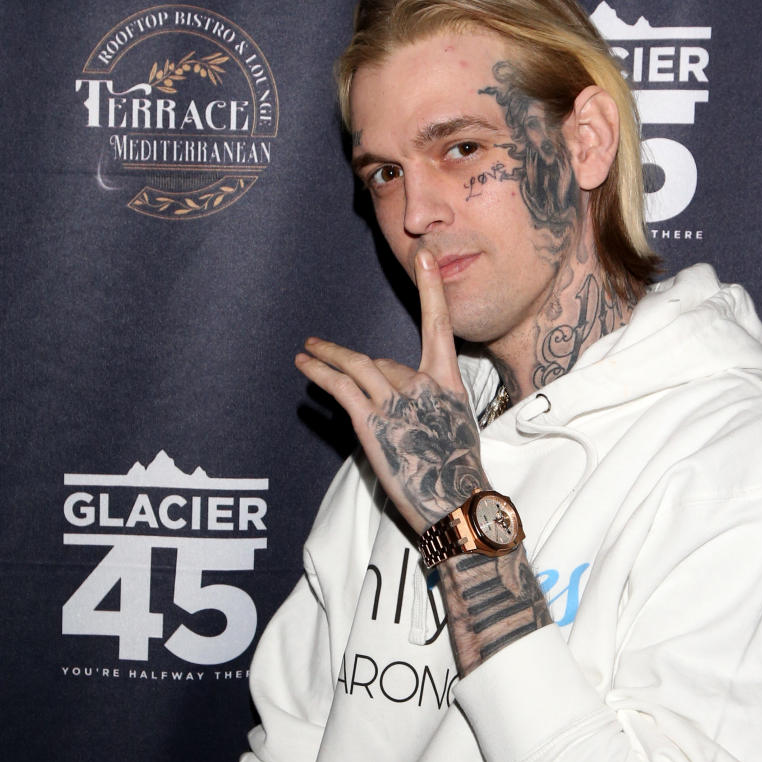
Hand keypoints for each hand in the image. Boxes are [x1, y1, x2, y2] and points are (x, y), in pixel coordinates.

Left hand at [296, 250, 487, 534]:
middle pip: (385, 361)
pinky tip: (304, 364)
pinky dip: (319, 372)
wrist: (455, 504)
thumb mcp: (454, 428)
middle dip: (364, 371)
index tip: (425, 257)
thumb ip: (432, 405)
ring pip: (358, 366)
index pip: (439, 326)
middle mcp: (424, 384)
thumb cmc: (456, 475)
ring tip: (307, 350)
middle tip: (339, 367)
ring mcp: (397, 400)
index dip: (431, 289)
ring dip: (328, 355)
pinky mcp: (373, 420)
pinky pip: (341, 386)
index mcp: (449, 383)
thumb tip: (409, 401)